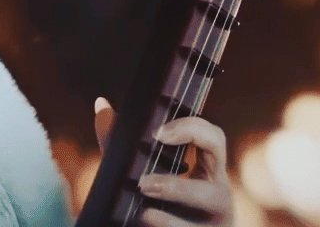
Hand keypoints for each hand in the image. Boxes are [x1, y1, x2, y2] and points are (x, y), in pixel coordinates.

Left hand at [94, 97, 233, 226]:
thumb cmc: (151, 197)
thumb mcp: (138, 169)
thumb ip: (119, 140)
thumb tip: (101, 103)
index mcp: (208, 172)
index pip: (215, 140)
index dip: (193, 130)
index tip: (158, 133)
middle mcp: (218, 200)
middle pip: (213, 193)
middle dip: (178, 188)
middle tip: (143, 184)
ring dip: (170, 220)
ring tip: (143, 213)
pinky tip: (144, 222)